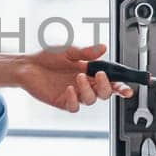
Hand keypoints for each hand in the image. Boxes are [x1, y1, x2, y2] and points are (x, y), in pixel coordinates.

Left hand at [17, 43, 133, 113]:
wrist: (27, 66)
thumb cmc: (47, 57)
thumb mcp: (69, 50)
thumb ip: (86, 52)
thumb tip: (103, 48)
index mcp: (90, 72)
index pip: (110, 81)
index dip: (121, 86)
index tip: (128, 88)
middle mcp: (84, 85)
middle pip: (104, 93)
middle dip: (106, 86)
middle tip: (100, 75)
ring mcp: (75, 94)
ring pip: (91, 100)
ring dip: (88, 89)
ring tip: (78, 77)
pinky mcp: (63, 101)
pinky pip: (74, 106)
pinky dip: (74, 99)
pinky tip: (69, 89)